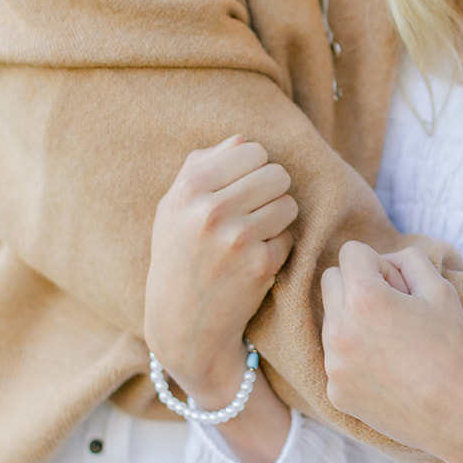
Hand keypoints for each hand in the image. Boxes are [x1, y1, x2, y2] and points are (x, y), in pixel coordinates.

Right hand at [144, 136, 296, 406]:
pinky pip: (289, 236)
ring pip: (288, 203)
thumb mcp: (174, 207)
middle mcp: (211, 211)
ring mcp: (237, 239)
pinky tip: (254, 260)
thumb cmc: (179, 256)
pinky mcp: (260, 266)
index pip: (251, 149)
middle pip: (277, 173)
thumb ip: (203, 165)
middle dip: (271, 191)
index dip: (254, 168)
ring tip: (255, 234)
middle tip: (255, 211)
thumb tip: (243, 137)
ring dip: (278, 218)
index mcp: (189, 189)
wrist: (181, 324)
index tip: (243, 187)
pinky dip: (277, 247)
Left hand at [320, 242, 462, 462]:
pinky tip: (388, 372)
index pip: (351, 252)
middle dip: (358, 285)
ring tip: (393, 343)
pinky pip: (336, 357)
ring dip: (353, 320)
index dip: (379, 263)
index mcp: (363, 298)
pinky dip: (355, 356)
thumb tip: (383, 262)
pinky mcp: (335, 393)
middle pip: (331, 281)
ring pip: (331, 320)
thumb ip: (407, 259)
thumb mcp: (441, 288)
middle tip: (394, 309)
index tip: (400, 288)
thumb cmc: (455, 349)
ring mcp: (334, 365)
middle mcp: (339, 329)